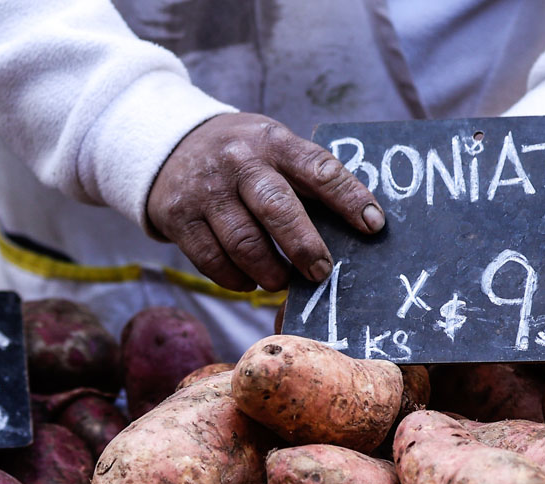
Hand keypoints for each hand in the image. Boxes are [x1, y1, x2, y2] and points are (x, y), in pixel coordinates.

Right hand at [146, 112, 383, 291]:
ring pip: (244, 244)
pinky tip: (248, 281)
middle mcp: (238, 162)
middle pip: (278, 209)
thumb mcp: (274, 148)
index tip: (373, 225)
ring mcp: (206, 191)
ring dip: (270, 273)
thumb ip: (306, 180)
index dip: (349, 198)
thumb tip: (356, 228)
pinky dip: (236, 279)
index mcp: (273, 141)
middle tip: (321, 272)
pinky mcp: (180, 219)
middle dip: (305, 247)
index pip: (318, 169)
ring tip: (281, 281)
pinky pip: (213, 261)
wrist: (171, 147)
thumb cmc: (243, 157)